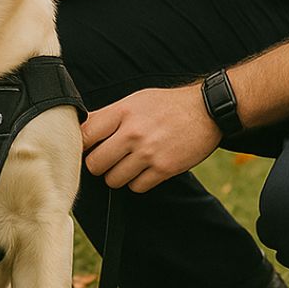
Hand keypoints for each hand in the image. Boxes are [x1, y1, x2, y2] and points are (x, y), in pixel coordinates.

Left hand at [82, 85, 221, 192]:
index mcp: (122, 111)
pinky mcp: (164, 169)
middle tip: (109, 159)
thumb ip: (109, 115)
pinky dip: (137, 182)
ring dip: (118, 176)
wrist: (206, 110)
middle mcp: (132, 132)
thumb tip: (81, 128)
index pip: (85, 136)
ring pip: (113, 180)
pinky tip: (145, 169)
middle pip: (94, 164)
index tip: (88, 148)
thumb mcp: (135, 100)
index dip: (82, 145)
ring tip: (129, 163)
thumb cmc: (167, 105)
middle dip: (99, 165)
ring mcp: (148, 152)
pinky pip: (136, 187)